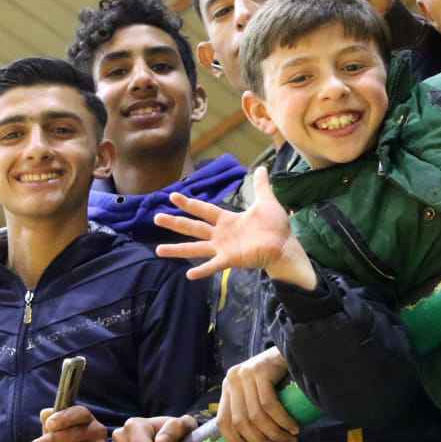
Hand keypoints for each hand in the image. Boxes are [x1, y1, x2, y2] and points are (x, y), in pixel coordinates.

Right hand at [154, 167, 315, 288]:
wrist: (284, 246)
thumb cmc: (275, 227)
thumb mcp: (266, 202)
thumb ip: (261, 186)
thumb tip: (262, 167)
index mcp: (227, 220)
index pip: (203, 209)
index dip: (189, 203)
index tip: (173, 196)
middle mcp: (220, 234)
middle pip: (193, 227)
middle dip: (175, 222)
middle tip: (156, 218)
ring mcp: (223, 248)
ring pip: (196, 248)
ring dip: (177, 249)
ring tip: (158, 250)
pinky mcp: (230, 259)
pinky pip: (213, 265)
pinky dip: (202, 270)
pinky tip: (189, 274)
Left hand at [217, 348, 297, 441]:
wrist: (292, 349)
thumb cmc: (277, 376)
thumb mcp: (256, 391)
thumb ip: (249, 408)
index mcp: (228, 387)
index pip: (223, 422)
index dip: (235, 441)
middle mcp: (232, 380)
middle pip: (240, 422)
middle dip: (259, 441)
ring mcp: (245, 374)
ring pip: (256, 416)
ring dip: (274, 434)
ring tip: (289, 440)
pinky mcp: (260, 371)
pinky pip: (270, 405)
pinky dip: (282, 421)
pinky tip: (293, 428)